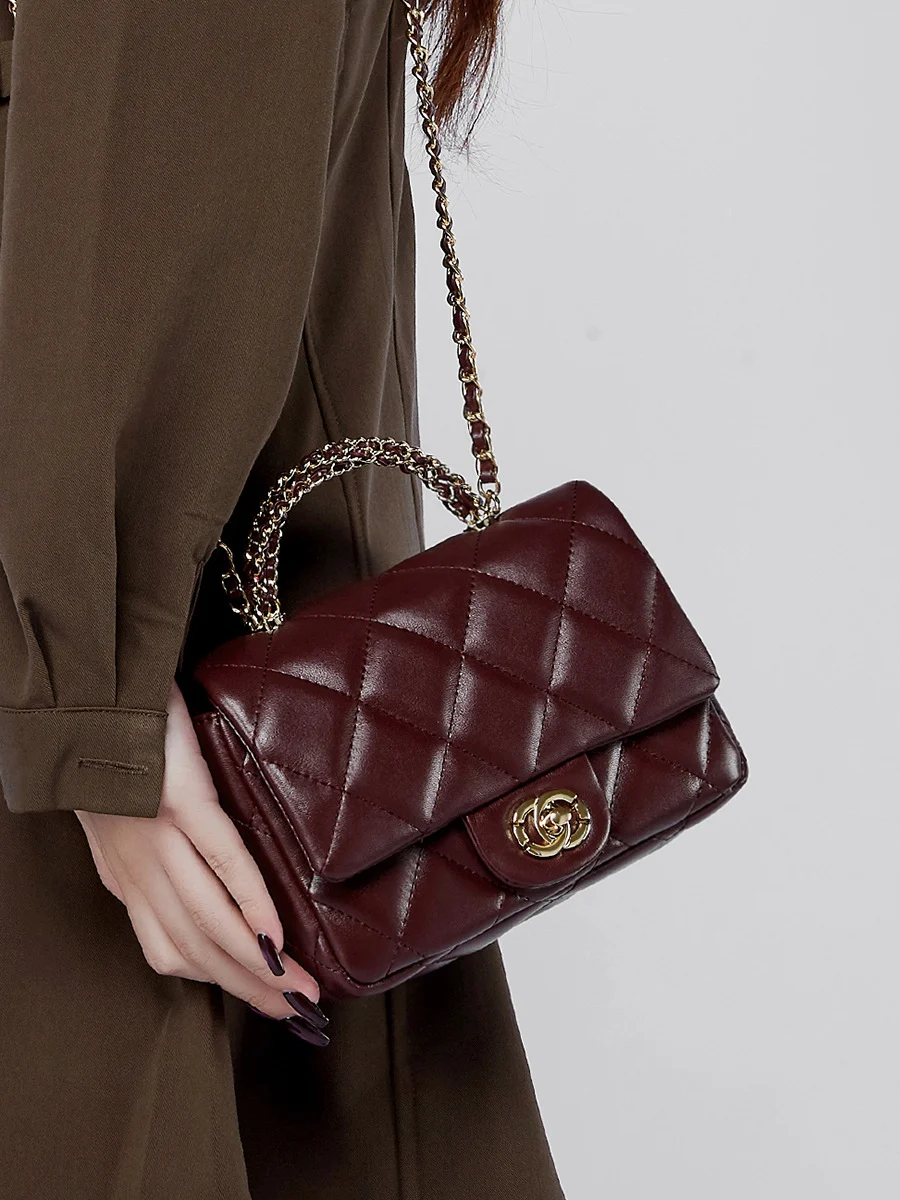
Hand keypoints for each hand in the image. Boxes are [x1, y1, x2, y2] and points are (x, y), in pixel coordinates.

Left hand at [75, 681, 323, 1027]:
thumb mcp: (129, 814)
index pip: (172, 949)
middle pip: (196, 950)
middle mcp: (139, 871)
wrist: (90, 696)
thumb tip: (210, 873)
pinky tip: (275, 932)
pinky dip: (251, 906)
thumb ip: (162, 849)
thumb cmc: (117, 748)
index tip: (263, 999)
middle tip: (298, 1015)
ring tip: (300, 990)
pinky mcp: (182, 805)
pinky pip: (222, 865)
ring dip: (258, 967)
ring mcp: (159, 841)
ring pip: (209, 923)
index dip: (220, 982)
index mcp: (128, 876)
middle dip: (250, 991)